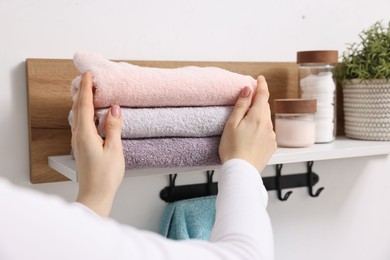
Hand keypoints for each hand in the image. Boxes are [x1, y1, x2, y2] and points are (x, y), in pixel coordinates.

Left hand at [71, 71, 124, 216]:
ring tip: (89, 92)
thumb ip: (113, 128)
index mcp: (85, 134)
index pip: (84, 105)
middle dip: (82, 91)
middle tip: (88, 79)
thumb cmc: (105, 176)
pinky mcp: (81, 147)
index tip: (88, 75)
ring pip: (77, 116)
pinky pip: (80, 124)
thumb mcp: (114, 150)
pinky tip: (91, 114)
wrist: (95, 195)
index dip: (86, 88)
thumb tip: (114, 109)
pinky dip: (84, 113)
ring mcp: (78, 142)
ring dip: (82, 102)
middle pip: (78, 108)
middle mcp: (78, 136)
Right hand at [219, 75, 276, 172]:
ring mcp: (271, 136)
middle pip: (265, 106)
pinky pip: (267, 131)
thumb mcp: (232, 124)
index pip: (263, 95)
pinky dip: (261, 128)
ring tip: (247, 121)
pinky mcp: (271, 146)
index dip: (262, 85)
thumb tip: (248, 90)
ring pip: (266, 119)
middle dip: (259, 100)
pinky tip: (252, 135)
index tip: (260, 78)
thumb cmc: (232, 149)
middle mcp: (267, 125)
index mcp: (257, 117)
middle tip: (250, 98)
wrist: (242, 171)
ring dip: (259, 115)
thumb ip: (241, 105)